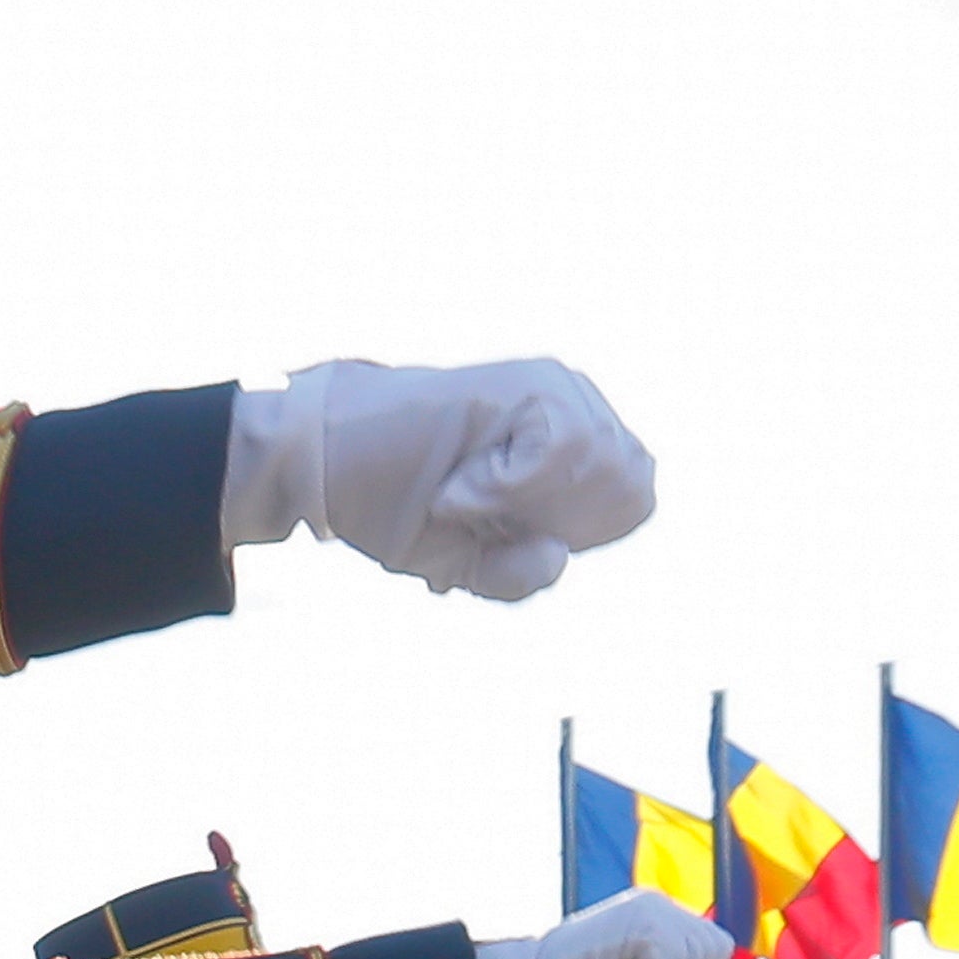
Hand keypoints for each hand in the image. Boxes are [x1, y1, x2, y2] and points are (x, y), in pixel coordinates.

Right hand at [223, 358, 657, 599]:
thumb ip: (520, 576)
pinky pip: (567, 449)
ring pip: (604, 465)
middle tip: (481, 508)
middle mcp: (577, 407)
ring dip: (526, 501)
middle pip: (628, 485)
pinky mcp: (528, 382)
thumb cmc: (394, 508)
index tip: (502, 526)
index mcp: (577, 448)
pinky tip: (463, 484)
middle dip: (553, 518)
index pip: (632, 502)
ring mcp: (556, 388)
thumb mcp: (465, 564)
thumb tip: (558, 556)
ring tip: (465, 492)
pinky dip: (510, 484)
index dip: (575, 532)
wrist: (326, 464)